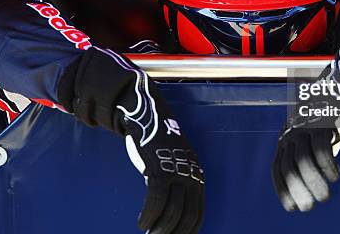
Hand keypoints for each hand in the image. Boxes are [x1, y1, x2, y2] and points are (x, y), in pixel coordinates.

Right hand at [60, 46, 204, 232]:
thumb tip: (172, 210)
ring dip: (159, 229)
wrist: (147, 116)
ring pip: (172, 212)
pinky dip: (148, 216)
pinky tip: (141, 223)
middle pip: (187, 217)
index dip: (188, 231)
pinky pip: (156, 201)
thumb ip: (176, 184)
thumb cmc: (156, 144)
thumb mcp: (172, 164)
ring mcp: (176, 172)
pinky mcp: (160, 169)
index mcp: (196, 176)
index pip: (198, 214)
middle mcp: (191, 175)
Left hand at [272, 120, 339, 211]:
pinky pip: (321, 148)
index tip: (292, 207)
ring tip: (324, 197)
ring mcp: (305, 128)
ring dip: (313, 182)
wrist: (336, 96)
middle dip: (297, 189)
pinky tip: (335, 176)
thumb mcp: (310, 142)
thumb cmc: (324, 127)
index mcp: (285, 142)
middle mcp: (291, 135)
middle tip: (309, 207)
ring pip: (303, 159)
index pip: (277, 169)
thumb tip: (310, 190)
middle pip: (288, 166)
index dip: (282, 189)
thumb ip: (307, 161)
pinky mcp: (320, 124)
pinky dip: (327, 166)